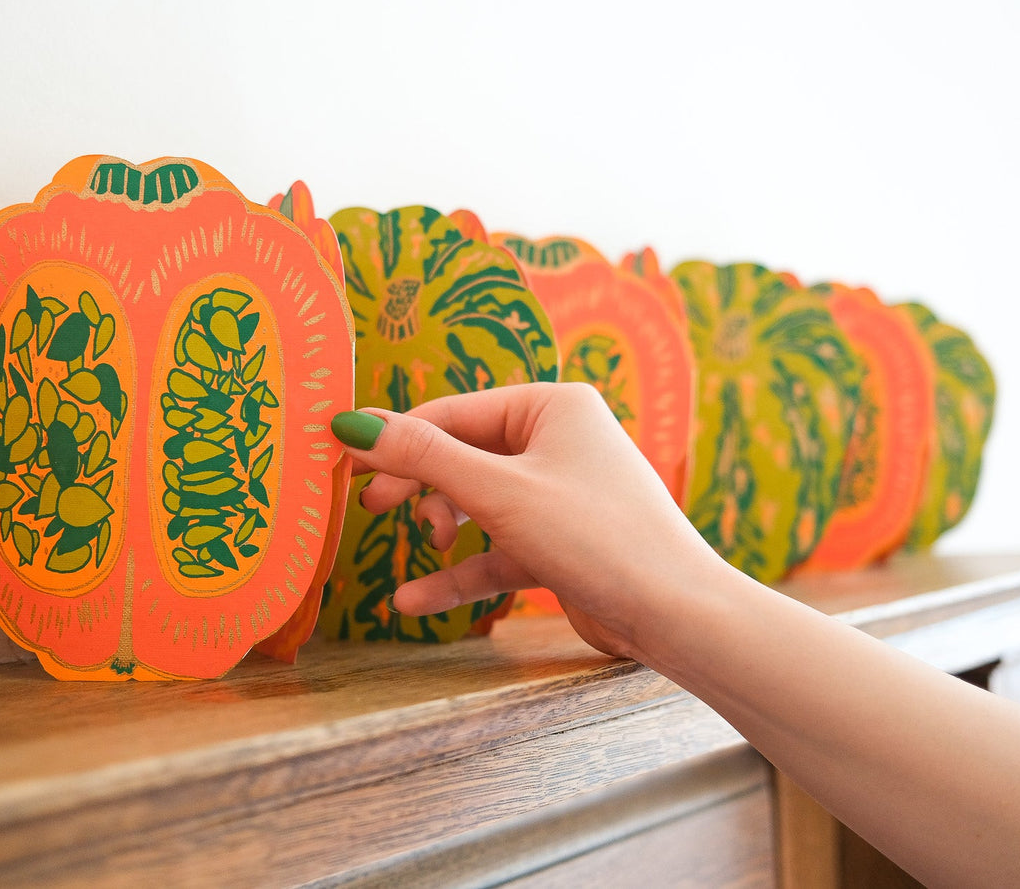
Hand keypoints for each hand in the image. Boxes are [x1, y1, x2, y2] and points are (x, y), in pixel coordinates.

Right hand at [331, 383, 725, 658]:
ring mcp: (560, 495)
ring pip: (478, 504)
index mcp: (552, 406)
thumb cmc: (596, 537)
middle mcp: (559, 441)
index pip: (453, 414)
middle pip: (462, 456)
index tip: (343, 468)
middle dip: (419, 486)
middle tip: (372, 509)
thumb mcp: (499, 493)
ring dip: (443, 528)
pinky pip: (497, 550)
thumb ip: (423, 458)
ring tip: (422, 550)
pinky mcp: (561, 544)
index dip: (396, 442)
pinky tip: (414, 601)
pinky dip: (461, 572)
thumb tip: (351, 424)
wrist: (676, 614)